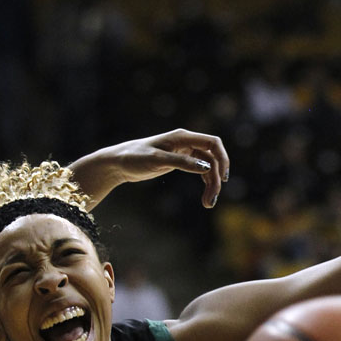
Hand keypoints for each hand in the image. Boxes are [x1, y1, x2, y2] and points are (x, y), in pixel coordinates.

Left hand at [71, 129, 229, 208]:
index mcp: (183, 137)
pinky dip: (205, 182)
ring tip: (208, 203)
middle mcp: (187, 142)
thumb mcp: (157, 160)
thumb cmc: (134, 158)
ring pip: (208, 167)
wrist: (118, 163)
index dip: (223, 159)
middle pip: (212, 158)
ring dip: (211, 183)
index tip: (223, 178)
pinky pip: (200, 171)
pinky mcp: (180, 162)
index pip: (213, 143)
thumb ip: (182, 163)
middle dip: (215, 178)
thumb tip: (206, 167)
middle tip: (211, 200)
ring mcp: (185, 152)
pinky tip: (204, 196)